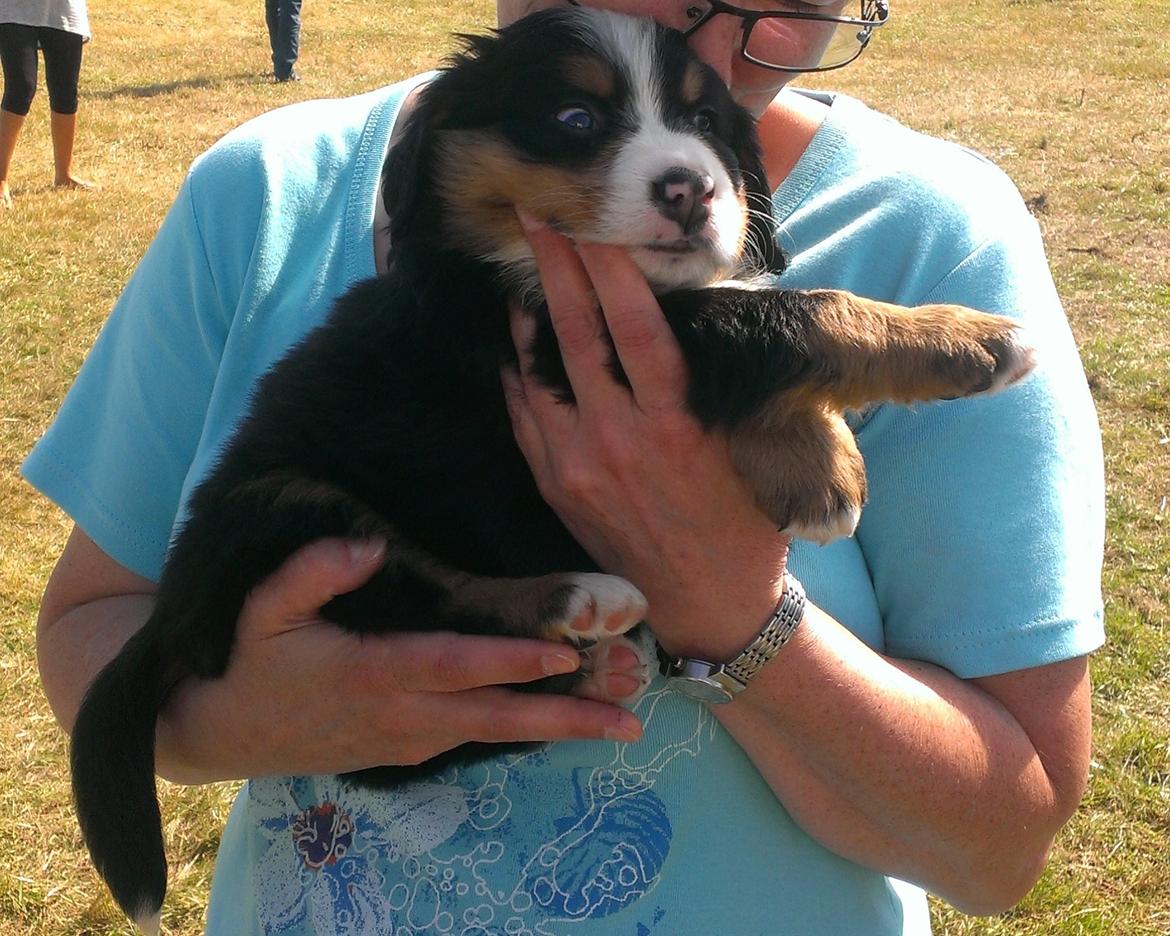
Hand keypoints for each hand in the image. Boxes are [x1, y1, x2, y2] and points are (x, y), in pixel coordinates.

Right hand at [156, 537, 641, 782]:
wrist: (227, 733)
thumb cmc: (254, 661)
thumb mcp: (263, 608)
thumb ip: (312, 571)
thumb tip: (368, 544)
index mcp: (373, 672)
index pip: (452, 665)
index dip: (508, 662)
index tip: (563, 655)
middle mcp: (403, 713)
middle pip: (495, 717)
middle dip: (565, 717)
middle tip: (630, 722)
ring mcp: (411, 738)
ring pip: (496, 733)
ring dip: (559, 730)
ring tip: (622, 725)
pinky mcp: (412, 749)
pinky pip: (479, 737)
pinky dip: (526, 731)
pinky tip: (568, 720)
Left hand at [502, 213, 788, 660]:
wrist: (709, 610)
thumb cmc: (743, 528)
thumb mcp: (746, 450)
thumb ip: (707, 389)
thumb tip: (685, 319)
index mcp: (677, 426)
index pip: (638, 327)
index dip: (613, 268)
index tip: (595, 221)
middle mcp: (619, 439)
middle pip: (579, 335)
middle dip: (556, 268)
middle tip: (536, 216)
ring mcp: (578, 466)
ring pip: (539, 372)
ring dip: (527, 315)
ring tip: (518, 268)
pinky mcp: (556, 487)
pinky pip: (525, 416)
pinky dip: (517, 373)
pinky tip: (513, 341)